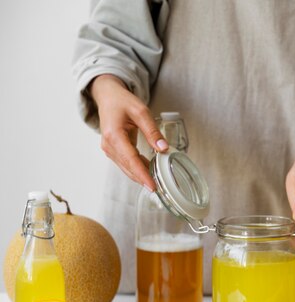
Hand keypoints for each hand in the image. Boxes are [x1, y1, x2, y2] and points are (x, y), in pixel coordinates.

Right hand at [90, 74, 167, 190]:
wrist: (108, 97)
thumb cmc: (122, 102)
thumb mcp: (141, 111)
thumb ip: (152, 131)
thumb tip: (163, 148)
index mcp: (114, 135)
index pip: (130, 160)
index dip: (142, 175)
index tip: (152, 186)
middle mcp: (108, 145)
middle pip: (128, 167)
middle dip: (143, 178)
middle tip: (159, 188)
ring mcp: (109, 149)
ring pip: (127, 168)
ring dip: (141, 174)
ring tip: (157, 181)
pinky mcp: (113, 150)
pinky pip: (126, 163)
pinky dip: (137, 168)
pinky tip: (149, 170)